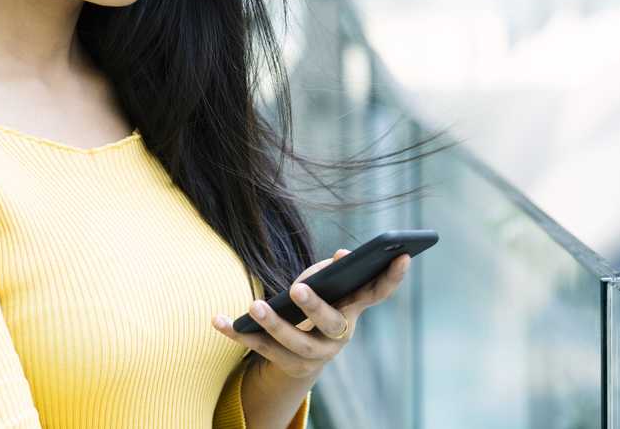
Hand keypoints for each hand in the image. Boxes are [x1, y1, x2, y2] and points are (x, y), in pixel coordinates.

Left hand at [211, 248, 411, 379]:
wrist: (299, 356)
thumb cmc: (316, 305)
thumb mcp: (326, 288)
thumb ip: (331, 272)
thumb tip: (341, 258)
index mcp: (353, 310)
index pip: (378, 293)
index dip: (393, 277)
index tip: (403, 254)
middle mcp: (339, 336)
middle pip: (331, 325)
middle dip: (315, 308)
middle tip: (296, 289)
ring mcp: (313, 355)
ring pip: (293, 345)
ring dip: (272, 325)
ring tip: (252, 306)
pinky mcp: (285, 364)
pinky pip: (258, 350)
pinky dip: (235, 334)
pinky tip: (215, 319)